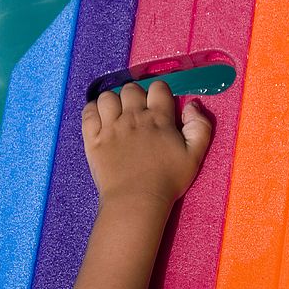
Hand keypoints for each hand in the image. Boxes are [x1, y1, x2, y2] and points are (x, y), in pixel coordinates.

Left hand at [81, 81, 212, 207]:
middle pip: (131, 89)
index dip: (159, 93)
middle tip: (138, 113)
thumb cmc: (168, 180)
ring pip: (108, 97)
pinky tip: (101, 120)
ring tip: (118, 116)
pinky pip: (88, 112)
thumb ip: (200, 126)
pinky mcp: (93, 138)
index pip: (158, 87)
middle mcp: (133, 116)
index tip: (159, 106)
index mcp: (158, 118)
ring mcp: (110, 126)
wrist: (136, 201)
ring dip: (114, 102)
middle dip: (136, 96)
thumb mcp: (194, 155)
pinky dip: (93, 110)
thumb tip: (193, 104)